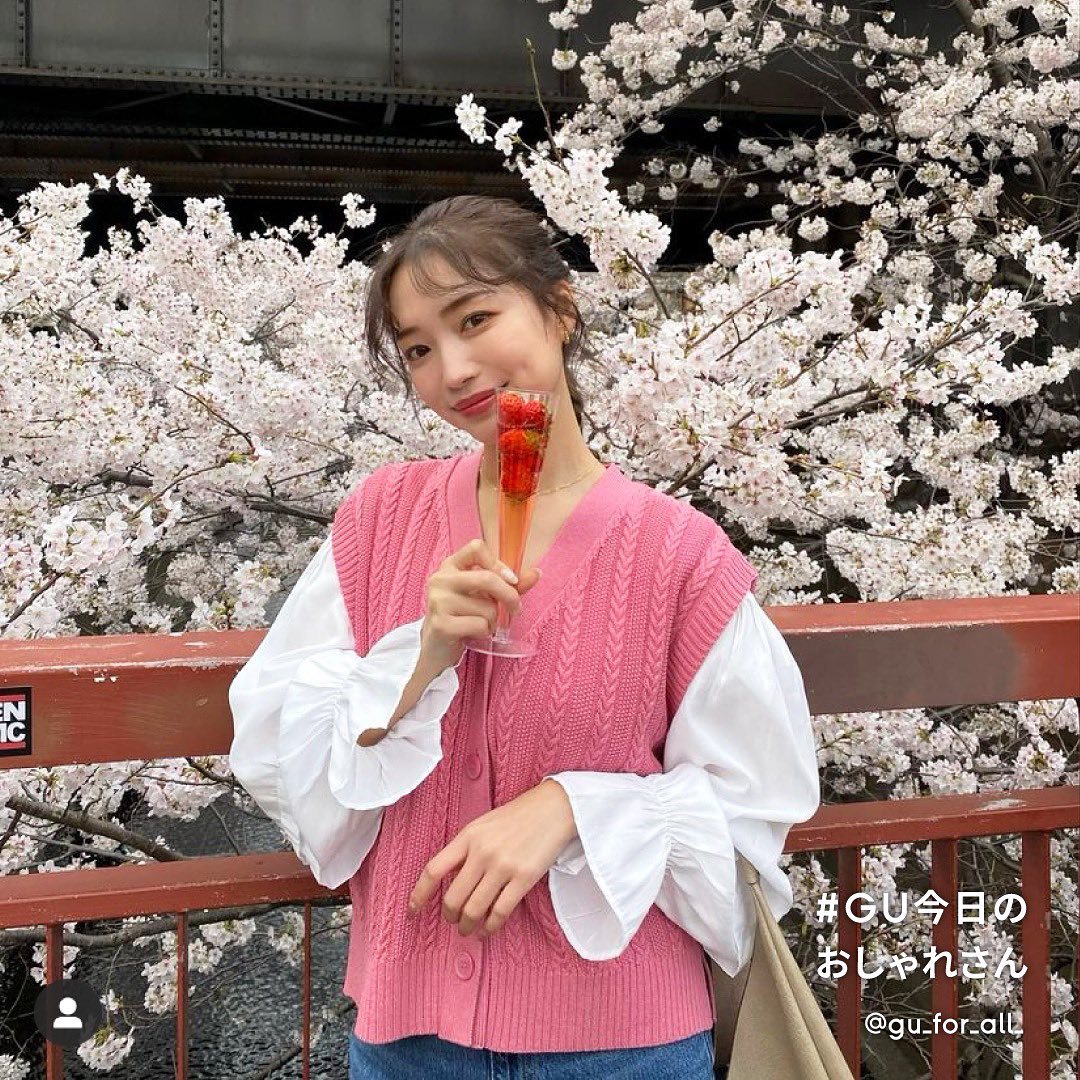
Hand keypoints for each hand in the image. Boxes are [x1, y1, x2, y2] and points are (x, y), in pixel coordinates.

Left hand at [408, 779, 577, 937]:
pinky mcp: (524, 878)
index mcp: (468, 836)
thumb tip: (450, 879)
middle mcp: (482, 852)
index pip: (434, 870)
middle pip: (453, 897)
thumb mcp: (483, 825)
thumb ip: (466, 848)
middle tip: (453, 922)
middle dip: (450, 916)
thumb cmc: (518, 817)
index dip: (419, 894)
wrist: (554, 808)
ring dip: (468, 926)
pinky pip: (500, 912)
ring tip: (468, 930)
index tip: (413, 910)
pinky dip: (491, 927)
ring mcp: (503, 866)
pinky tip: (488, 930)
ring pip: (475, 909)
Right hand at [419, 539, 541, 672]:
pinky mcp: (441, 624)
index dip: (499, 563)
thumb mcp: (484, 595)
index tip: (510, 580)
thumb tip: (536, 573)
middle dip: (509, 596)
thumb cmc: (463, 615)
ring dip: (493, 620)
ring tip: (480, 624)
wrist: (436, 645)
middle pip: (486, 578)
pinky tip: (472, 633)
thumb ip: (509, 583)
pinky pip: (480, 625)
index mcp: (451, 565)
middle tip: (516, 609)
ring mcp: (438, 601)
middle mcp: (441, 579)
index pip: (476, 547)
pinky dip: (484, 632)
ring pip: (487, 607)